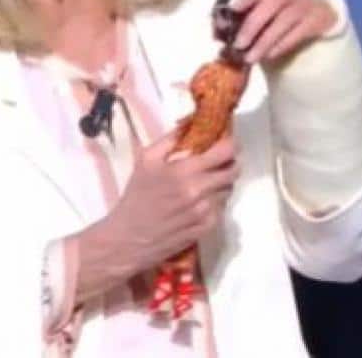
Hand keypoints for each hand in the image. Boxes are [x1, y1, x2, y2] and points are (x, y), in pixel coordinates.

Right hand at [74, 130, 239, 298]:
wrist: (129, 238)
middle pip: (233, 172)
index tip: (227, 141)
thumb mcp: (146, 160)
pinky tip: (201, 200)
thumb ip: (170, 139)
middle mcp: (200, 191)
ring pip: (228, 190)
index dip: (231, 144)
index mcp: (185, 171)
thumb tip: (190, 122)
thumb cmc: (136, 196)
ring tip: (207, 181)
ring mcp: (205, 212)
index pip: (224, 152)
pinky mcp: (206, 228)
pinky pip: (222, 208)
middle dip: (230, 163)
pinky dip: (216, 201)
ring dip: (222, 183)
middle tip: (219, 161)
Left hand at [229, 0, 337, 63]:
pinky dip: (282, 44)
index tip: (233, 8)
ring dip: (266, 40)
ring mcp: (305, 4)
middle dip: (253, 24)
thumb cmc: (281, 10)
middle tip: (239, 44)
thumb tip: (217, 32)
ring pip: (285, 20)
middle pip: (273, 2)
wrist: (317, 9)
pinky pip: (299, 32)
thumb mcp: (265, 6)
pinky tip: (269, 55)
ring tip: (251, 57)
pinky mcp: (317, 20)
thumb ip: (244, 15)